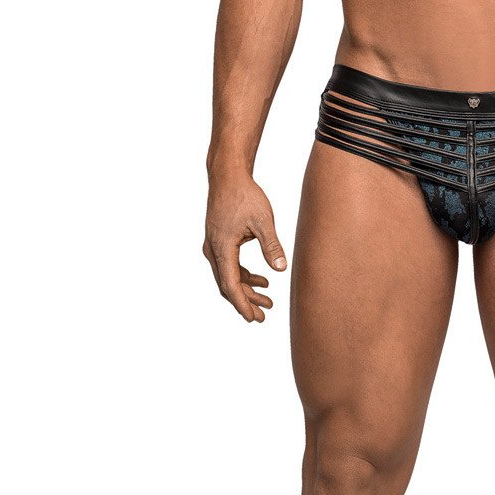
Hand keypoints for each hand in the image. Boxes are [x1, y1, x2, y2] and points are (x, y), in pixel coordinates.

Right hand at [204, 168, 288, 323]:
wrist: (228, 176)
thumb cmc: (245, 195)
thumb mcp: (263, 220)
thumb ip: (271, 245)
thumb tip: (281, 269)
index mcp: (222, 247)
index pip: (230, 284)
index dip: (242, 303)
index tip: (253, 318)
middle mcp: (213, 250)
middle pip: (228, 285)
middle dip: (245, 302)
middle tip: (263, 317)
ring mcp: (214, 246)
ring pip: (229, 276)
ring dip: (246, 290)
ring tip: (268, 301)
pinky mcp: (219, 241)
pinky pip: (229, 266)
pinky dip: (244, 276)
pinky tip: (262, 281)